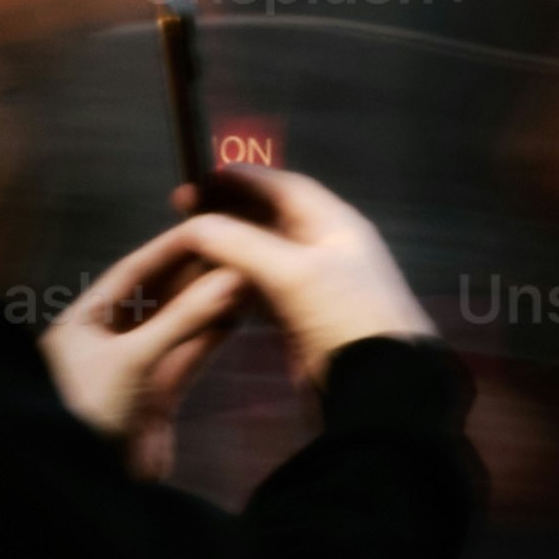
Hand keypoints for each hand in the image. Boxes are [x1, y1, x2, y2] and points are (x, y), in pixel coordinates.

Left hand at [42, 225, 242, 444]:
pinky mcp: (156, 392)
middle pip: (157, 296)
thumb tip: (234, 275)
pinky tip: (239, 313)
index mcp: (82, 323)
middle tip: (238, 248)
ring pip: (178, 324)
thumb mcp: (133, 359)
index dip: (169, 248)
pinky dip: (212, 334)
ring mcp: (134, 365)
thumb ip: (185, 317)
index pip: (130, 272)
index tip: (208, 225)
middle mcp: (106, 339)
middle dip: (197, 274)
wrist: (93, 486)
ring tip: (247, 275)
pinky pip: (188, 353)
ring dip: (210, 303)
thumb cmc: (92, 412)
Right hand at [174, 164, 433, 383]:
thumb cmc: (347, 315)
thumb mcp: (296, 274)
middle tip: (181, 209)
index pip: (286, 188)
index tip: (200, 177)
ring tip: (185, 246)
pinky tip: (205, 286)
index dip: (244, 179)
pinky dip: (232, 283)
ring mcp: (313, 283)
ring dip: (227, 249)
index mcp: (336, 225)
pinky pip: (260, 289)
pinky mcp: (301, 316)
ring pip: (262, 255)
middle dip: (229, 212)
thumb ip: (245, 245)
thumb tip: (197, 224)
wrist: (377, 381)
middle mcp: (326, 247)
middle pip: (271, 218)